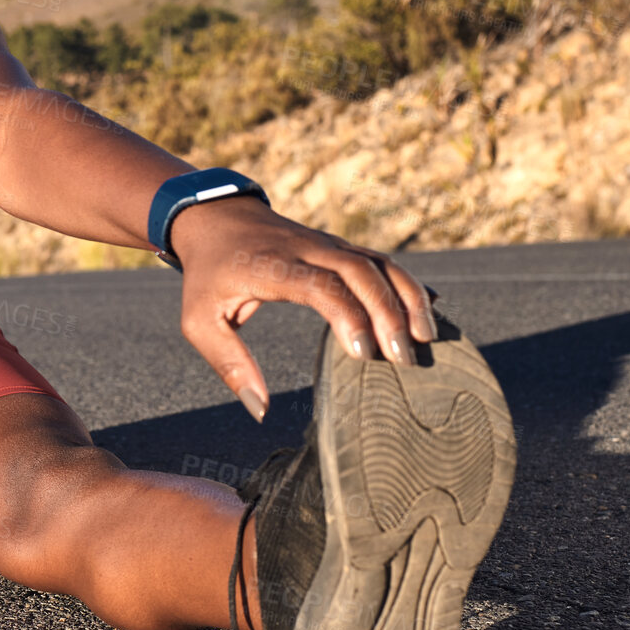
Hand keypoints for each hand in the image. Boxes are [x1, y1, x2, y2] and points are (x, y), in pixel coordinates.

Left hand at [167, 195, 438, 421]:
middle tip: (405, 358)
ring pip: (379, 263)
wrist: (214, 218)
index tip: (364, 355)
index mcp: (272, 265)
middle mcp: (307, 249)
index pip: (322, 285)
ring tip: (426, 338)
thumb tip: (260, 411)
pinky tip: (430, 309)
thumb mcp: (199, 321)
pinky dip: (406, 283)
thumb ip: (229, 364)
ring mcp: (327, 244)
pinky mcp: (339, 247)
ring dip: (407, 297)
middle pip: (361, 271)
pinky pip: (380, 261)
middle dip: (390, 312)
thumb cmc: (208, 276)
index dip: (350, 316)